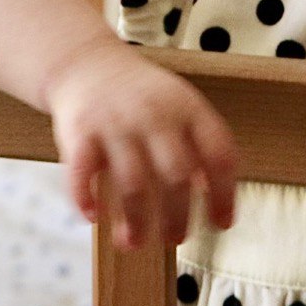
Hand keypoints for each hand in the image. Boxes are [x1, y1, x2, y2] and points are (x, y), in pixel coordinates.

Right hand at [46, 41, 240, 249]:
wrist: (89, 63)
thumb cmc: (143, 97)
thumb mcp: (181, 105)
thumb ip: (199, 145)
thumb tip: (216, 198)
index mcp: (189, 108)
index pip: (218, 154)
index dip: (225, 194)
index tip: (223, 224)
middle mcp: (156, 115)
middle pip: (176, 176)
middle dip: (178, 217)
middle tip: (176, 238)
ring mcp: (117, 122)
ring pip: (132, 184)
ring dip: (136, 222)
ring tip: (136, 242)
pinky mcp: (81, 132)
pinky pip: (83, 174)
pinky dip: (87, 200)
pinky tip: (94, 216)